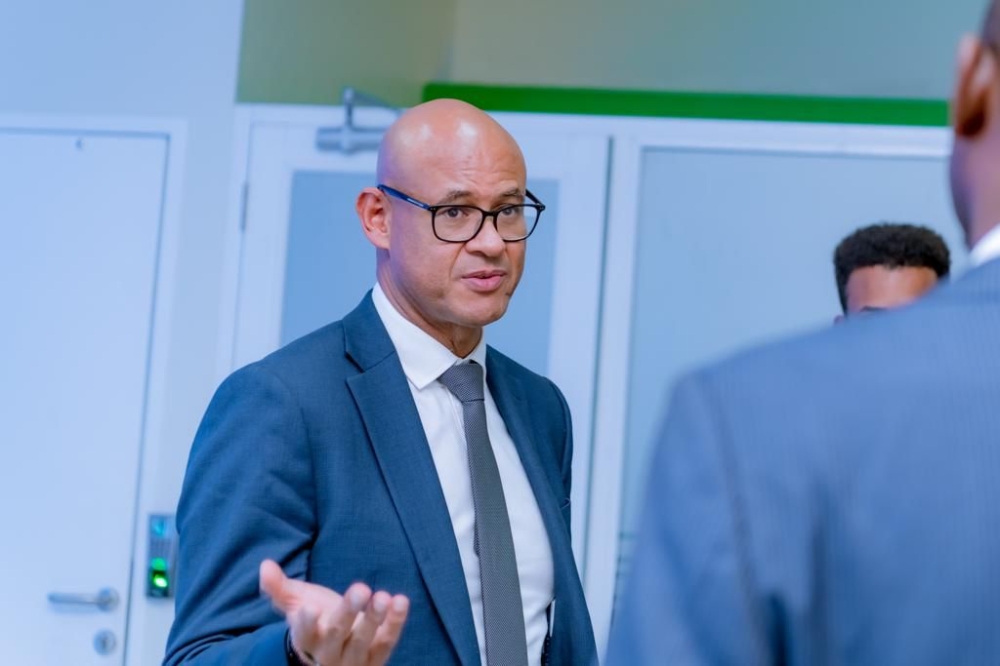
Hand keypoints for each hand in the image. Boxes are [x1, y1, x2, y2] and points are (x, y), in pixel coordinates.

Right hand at [259, 559, 409, 665]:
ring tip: (382, 596)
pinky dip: (395, 623)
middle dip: (348, 612)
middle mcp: (327, 654)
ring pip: (362, 642)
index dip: (306, 622)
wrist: (333, 649)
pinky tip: (400, 602)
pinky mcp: (375, 660)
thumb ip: (279, 587)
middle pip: (337, 634)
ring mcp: (352, 660)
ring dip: (374, 619)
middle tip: (360, 588)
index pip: (304, 633)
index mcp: (306, 639)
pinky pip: (386, 643)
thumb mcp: (295, 603)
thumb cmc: (314, 621)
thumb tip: (265, 565)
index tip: (309, 607)